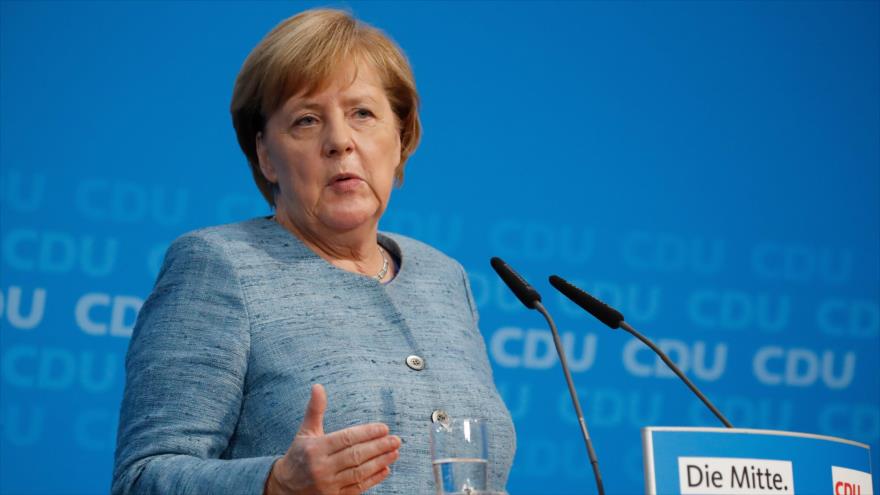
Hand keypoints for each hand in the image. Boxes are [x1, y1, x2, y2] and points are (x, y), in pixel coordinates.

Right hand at [265, 384, 400, 494]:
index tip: (384, 428)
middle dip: (379, 447)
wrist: (284, 488)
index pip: (346, 438)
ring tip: (395, 452)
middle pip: (355, 455)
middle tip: (396, 439)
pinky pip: (357, 488)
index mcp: (315, 449)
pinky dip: (373, 479)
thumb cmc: (298, 455)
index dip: (367, 433)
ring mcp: (328, 485)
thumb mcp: (305, 432)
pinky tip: (385, 470)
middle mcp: (321, 467)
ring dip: (380, 462)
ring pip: (359, 472)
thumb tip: (318, 386)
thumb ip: (315, 410)